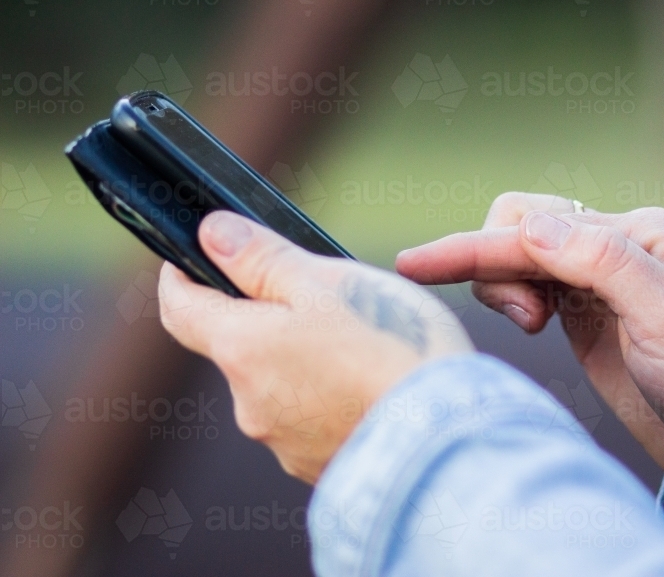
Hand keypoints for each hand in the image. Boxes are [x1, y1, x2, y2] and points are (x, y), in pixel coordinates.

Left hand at [158, 211, 471, 483]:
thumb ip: (263, 258)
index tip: (191, 257)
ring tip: (368, 346)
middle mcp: (250, 404)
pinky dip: (333, 399)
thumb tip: (211, 234)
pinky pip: (314, 422)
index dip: (181, 275)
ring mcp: (285, 443)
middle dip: (270, 318)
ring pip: (281, 385)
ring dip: (306, 361)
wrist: (446, 442)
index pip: (180, 308)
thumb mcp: (329, 282)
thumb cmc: (391, 350)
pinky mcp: (321, 467)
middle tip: (327, 297)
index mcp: (242, 349)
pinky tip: (376, 387)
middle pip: (241, 347)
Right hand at [396, 193, 663, 501]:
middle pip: (520, 226)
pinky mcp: (584, 316)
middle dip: (491, 260)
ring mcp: (596, 282)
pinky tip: (530, 323)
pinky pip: (528, 285)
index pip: (539, 229)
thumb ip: (605, 265)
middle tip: (525, 322)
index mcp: (638, 236)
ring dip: (501, 281)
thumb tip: (533, 226)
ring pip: (518, 254)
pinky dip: (509, 295)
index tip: (416, 265)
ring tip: (531, 326)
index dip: (476, 247)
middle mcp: (613, 248)